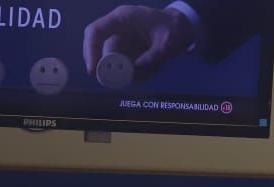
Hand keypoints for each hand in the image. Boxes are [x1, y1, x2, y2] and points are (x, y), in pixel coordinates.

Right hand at [82, 4, 196, 78]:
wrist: (182, 28)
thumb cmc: (174, 30)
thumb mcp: (166, 44)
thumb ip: (152, 58)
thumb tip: (134, 71)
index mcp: (122, 19)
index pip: (96, 32)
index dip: (90, 51)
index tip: (93, 71)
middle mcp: (118, 29)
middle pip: (104, 51)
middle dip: (112, 69)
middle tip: (128, 80)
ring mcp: (122, 40)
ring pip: (116, 62)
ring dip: (130, 73)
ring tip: (152, 68)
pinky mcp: (128, 50)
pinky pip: (126, 66)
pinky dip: (137, 73)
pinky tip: (152, 68)